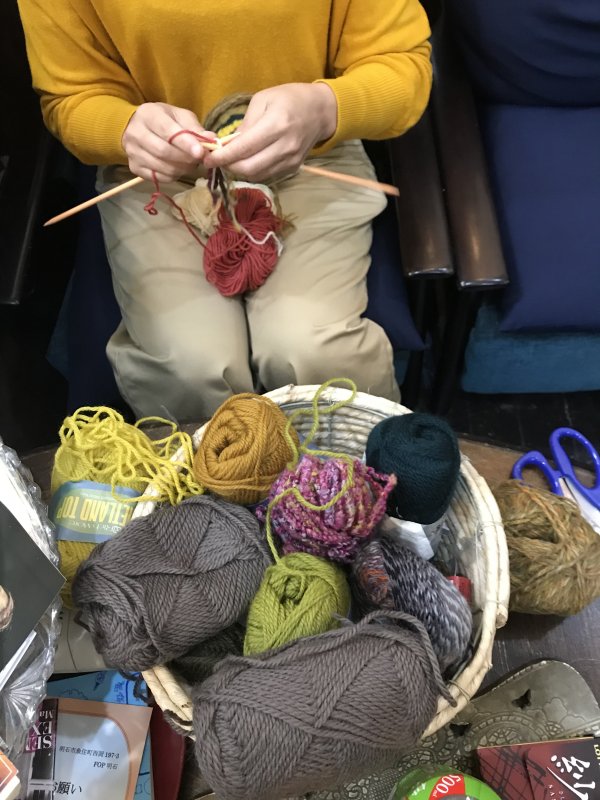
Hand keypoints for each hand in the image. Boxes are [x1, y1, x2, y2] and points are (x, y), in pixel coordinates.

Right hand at [122, 102, 213, 181]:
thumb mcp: (179, 116)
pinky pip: (159, 177)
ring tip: (190, 163)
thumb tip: (212, 140)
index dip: (185, 143)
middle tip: (199, 159)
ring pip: (163, 167)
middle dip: (186, 158)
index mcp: (148, 115)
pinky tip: (179, 168)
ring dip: (182, 169)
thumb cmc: (163, 120)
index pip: (167, 131)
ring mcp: (132, 152)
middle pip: (164, 152)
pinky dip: (174, 176)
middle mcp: (136, 133)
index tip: (200, 152)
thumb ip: (194, 128)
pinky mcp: (134, 167)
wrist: (136, 127)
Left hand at [203, 83, 337, 181]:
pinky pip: (267, 175)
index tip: (207, 158)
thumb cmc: (289, 98)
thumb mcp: (263, 99)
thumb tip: (229, 145)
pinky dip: (253, 171)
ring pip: (257, 175)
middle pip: (249, 168)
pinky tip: (247, 161)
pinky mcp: (293, 168)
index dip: (223, 157)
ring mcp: (291, 160)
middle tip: (216, 160)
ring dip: (239, 171)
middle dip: (228, 166)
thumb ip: (246, 124)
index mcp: (276, 125)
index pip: (244, 148)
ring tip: (230, 160)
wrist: (320, 111)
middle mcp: (284, 146)